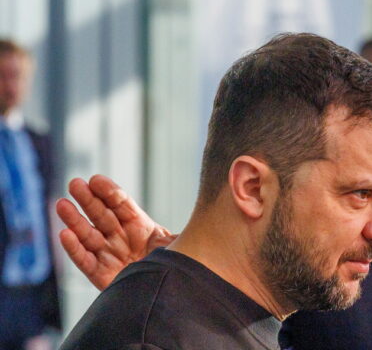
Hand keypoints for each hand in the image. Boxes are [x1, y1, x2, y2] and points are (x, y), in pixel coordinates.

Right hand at [56, 175, 175, 289]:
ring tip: (61, 204)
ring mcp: (112, 255)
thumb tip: (206, 208)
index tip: (96, 179)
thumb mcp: (183, 244)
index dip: (109, 192)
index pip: (122, 205)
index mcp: (141, 226)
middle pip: (103, 216)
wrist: (174, 296)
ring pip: (90, 236)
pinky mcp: (103, 276)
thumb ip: (184, 229)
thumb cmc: (179, 267)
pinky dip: (75, 250)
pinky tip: (64, 234)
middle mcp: (123, 238)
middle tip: (74, 183)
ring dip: (75, 221)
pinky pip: (86, 262)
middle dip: (88, 200)